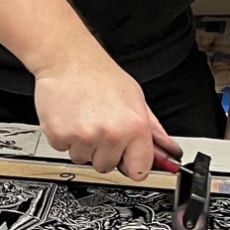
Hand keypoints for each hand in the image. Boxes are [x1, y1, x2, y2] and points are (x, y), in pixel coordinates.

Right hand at [34, 54, 181, 180]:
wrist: (68, 58)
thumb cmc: (100, 75)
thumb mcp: (136, 99)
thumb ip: (153, 130)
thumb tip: (168, 151)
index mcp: (136, 127)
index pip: (139, 170)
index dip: (131, 163)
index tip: (125, 157)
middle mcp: (111, 134)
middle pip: (107, 166)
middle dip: (102, 150)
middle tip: (99, 123)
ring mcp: (85, 136)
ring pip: (83, 159)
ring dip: (82, 144)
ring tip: (83, 117)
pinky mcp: (60, 135)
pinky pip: (63, 150)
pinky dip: (64, 137)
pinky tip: (69, 117)